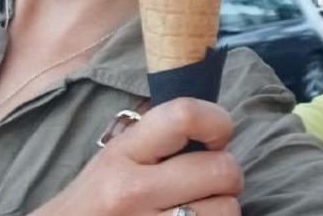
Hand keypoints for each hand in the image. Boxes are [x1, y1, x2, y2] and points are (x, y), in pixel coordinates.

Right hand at [32, 98, 242, 215]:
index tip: (217, 135)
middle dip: (225, 174)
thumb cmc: (96, 198)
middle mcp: (133, 191)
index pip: (185, 116)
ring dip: (221, 207)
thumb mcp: (115, 157)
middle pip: (221, 169)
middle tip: (207, 181)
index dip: (217, 122)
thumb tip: (212, 124)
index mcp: (123, 153)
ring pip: (227, 209)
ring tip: (197, 206)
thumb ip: (158, 138)